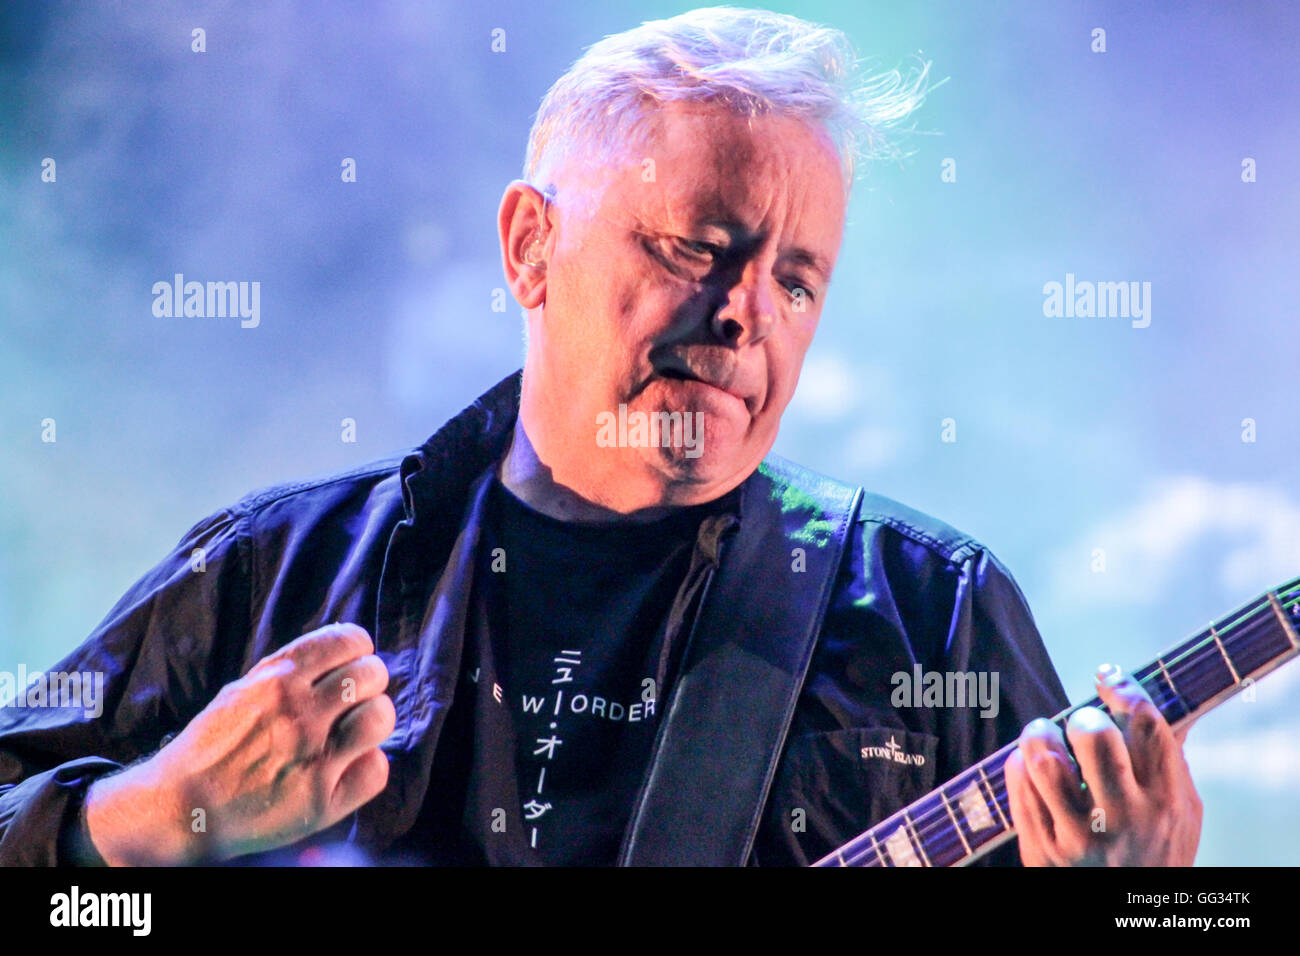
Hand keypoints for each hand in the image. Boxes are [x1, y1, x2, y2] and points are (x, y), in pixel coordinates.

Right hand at [85, 623, 395, 864]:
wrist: (179, 808)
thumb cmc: (210, 748)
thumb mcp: (240, 692)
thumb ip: (287, 672)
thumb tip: (337, 651)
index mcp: (278, 680)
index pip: (347, 642)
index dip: (359, 648)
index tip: (356, 657)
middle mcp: (300, 713)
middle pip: (371, 676)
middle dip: (370, 681)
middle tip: (359, 696)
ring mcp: (313, 757)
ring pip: (380, 717)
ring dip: (375, 719)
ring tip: (359, 727)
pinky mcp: (321, 800)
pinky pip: (376, 769)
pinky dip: (368, 765)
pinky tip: (350, 765)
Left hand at [1004, 663, 1201, 865]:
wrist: (1131, 917)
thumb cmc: (1157, 854)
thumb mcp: (1182, 812)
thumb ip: (1169, 759)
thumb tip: (1153, 699)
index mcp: (1166, 800)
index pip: (1146, 725)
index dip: (1124, 688)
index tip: (1107, 677)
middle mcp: (1125, 817)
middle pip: (1095, 737)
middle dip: (1084, 717)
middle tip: (1080, 722)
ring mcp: (1081, 836)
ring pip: (1045, 761)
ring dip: (1039, 735)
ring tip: (1043, 734)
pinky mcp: (1043, 850)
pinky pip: (1019, 789)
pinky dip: (1019, 765)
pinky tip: (1029, 765)